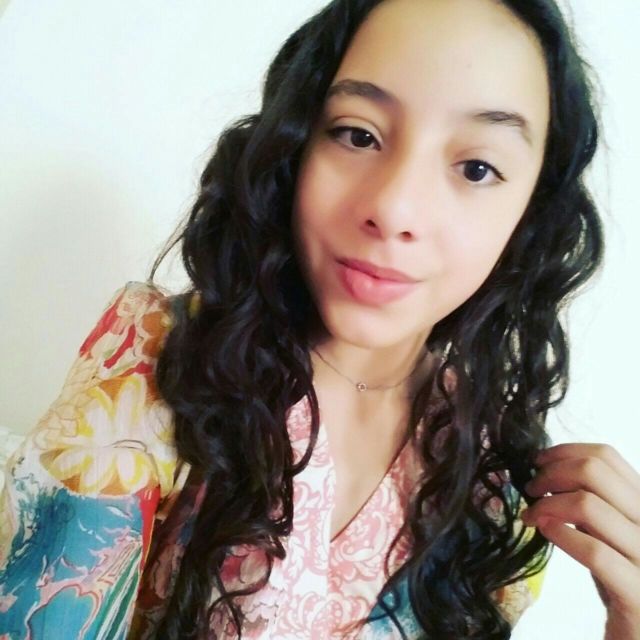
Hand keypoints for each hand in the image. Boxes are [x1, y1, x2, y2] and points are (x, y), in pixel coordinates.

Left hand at [521, 443, 639, 636]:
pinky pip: (596, 553)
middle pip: (594, 472)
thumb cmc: (621, 577)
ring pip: (589, 505)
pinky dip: (562, 535)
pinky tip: (545, 531)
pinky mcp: (638, 593)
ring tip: (531, 516)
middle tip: (530, 490)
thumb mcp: (608, 530)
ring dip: (547, 505)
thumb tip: (548, 471)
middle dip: (551, 474)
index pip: (606, 456)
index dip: (564, 452)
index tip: (538, 463)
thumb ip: (591, 501)